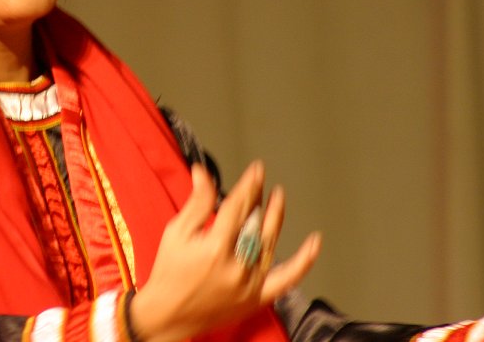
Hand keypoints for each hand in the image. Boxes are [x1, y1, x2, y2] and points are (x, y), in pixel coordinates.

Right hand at [130, 162, 321, 341]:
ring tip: (278, 197)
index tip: (256, 170)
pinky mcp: (257, 298)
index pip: (238, 207)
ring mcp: (250, 284)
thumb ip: (197, 203)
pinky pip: (287, 279)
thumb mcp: (176, 232)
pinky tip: (314, 242)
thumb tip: (203, 173)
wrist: (168, 314)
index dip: (248, 185)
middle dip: (258, 197)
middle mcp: (236, 266)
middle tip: (261, 180)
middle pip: (254, 223)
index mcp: (214, 248)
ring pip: (269, 243)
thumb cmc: (169, 272)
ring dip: (275, 217)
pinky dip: (304, 260)